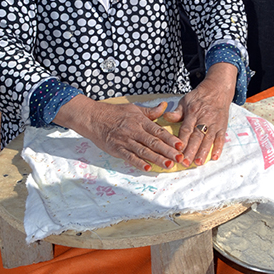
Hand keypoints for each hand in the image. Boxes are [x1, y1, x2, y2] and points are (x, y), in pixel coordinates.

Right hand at [53, 96, 184, 171]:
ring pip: (144, 151)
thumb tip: (165, 106)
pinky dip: (138, 163)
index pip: (158, 131)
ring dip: (157, 159)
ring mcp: (125, 141)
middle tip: (180, 158)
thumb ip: (151, 111)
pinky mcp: (117, 149)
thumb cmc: (115, 113)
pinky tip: (148, 168)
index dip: (170, 139)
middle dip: (168, 151)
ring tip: (168, 165)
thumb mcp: (134, 108)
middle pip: (154, 142)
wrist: (93, 117)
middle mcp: (134, 131)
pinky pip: (129, 157)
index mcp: (140, 121)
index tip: (181, 145)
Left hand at [162, 62, 237, 166]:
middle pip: (197, 136)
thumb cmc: (199, 97)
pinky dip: (219, 148)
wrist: (218, 89)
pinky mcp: (222, 126)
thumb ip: (177, 112)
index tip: (176, 152)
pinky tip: (215, 157)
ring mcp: (214, 123)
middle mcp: (204, 118)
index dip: (181, 141)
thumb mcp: (185, 100)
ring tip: (198, 163)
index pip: (186, 129)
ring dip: (203, 151)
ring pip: (208, 139)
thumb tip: (166, 117)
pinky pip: (221, 138)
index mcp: (192, 112)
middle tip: (185, 162)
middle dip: (191, 150)